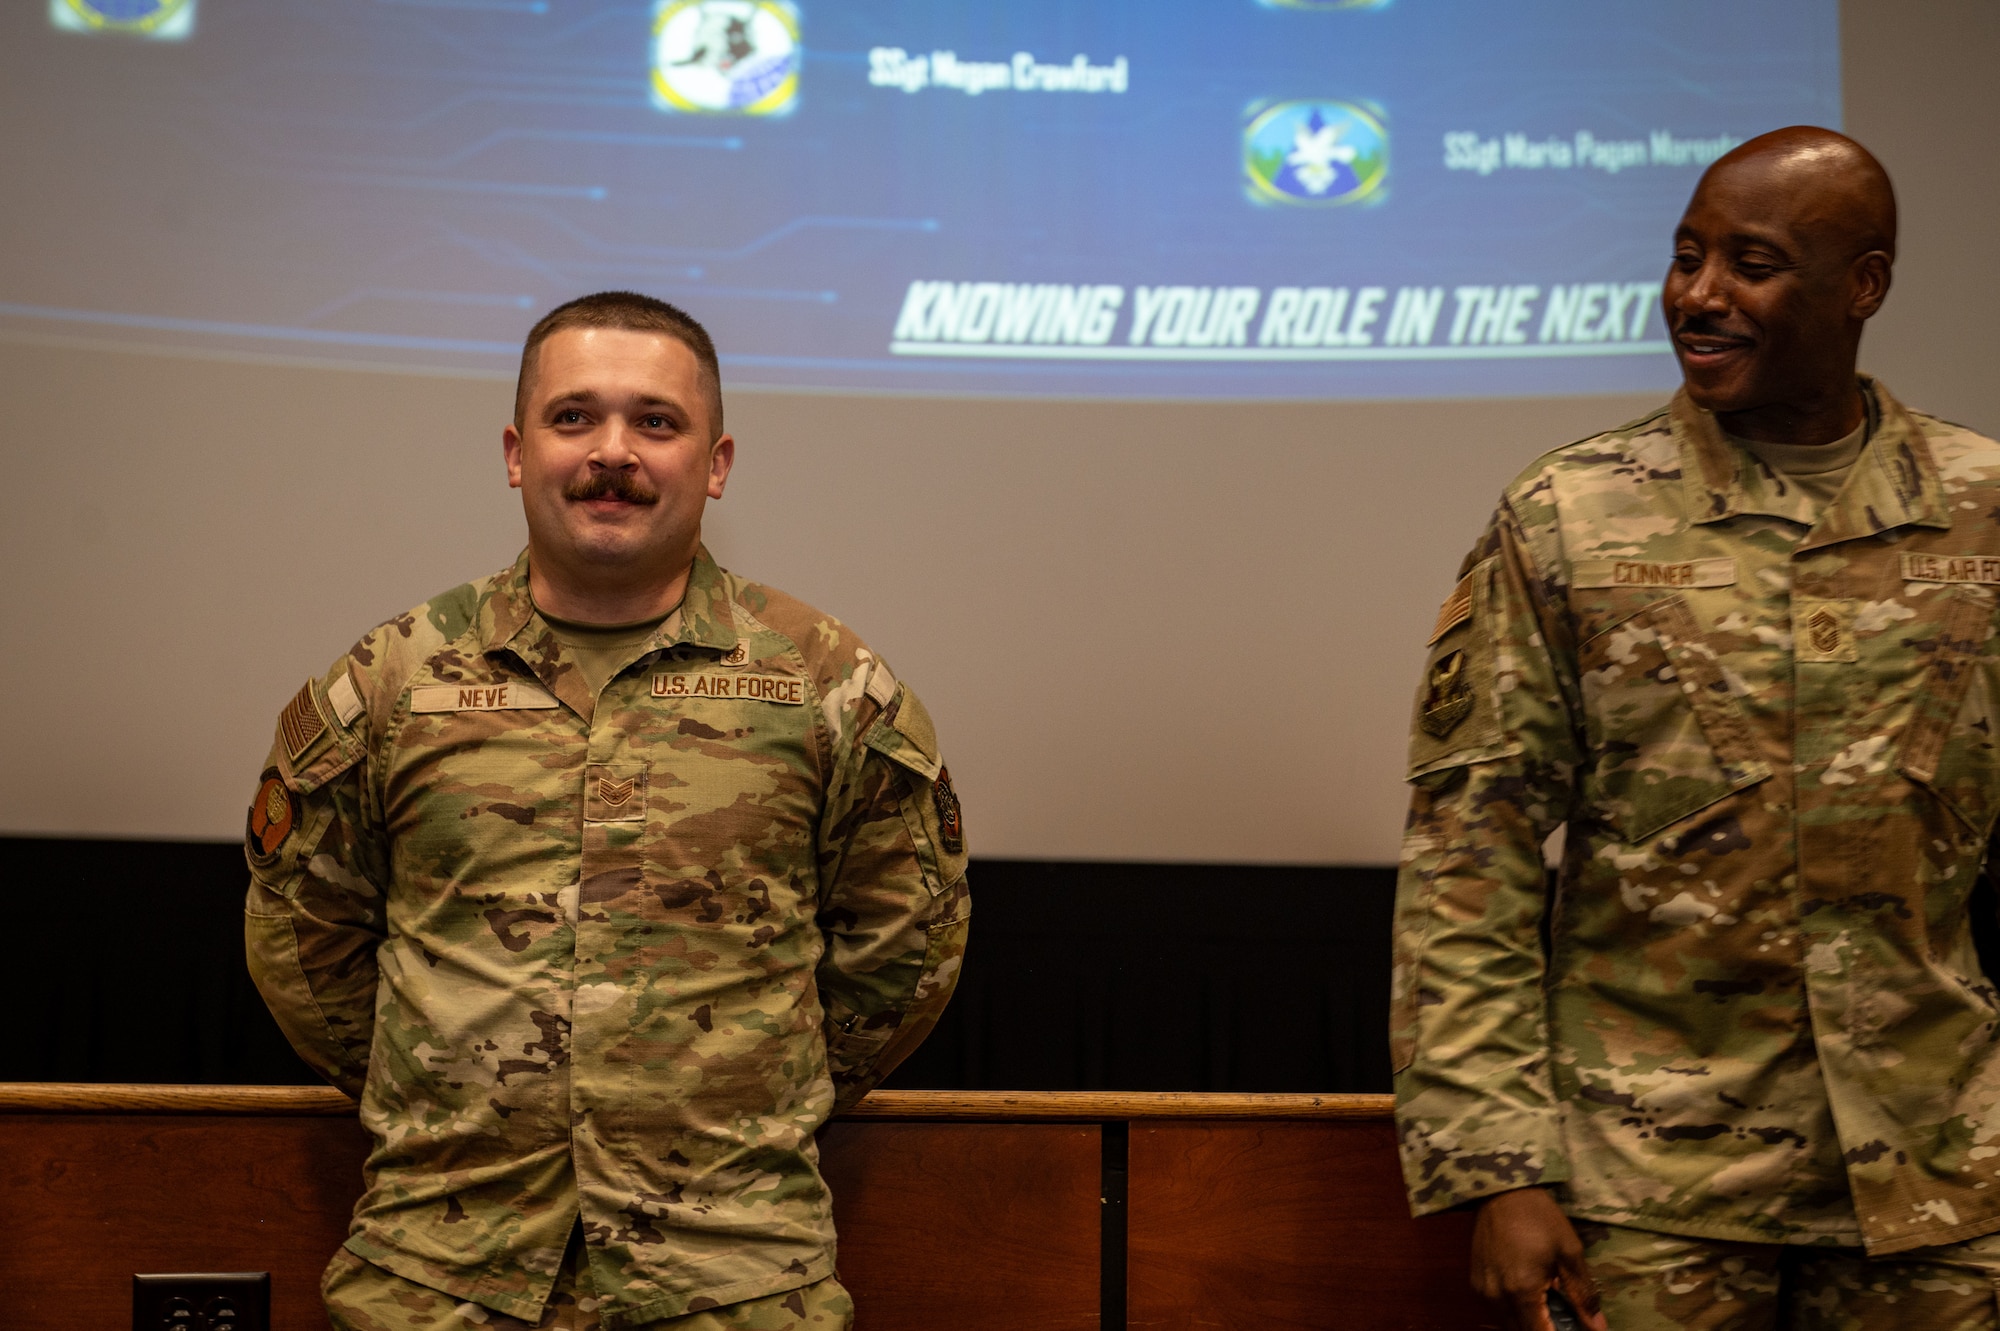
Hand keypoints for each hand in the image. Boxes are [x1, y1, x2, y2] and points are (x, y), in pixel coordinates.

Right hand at [1469, 1187, 1606, 1330]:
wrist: (1502, 1190)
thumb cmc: (1539, 1217)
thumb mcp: (1569, 1253)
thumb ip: (1582, 1295)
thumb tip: (1597, 1327)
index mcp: (1521, 1291)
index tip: (1571, 1328)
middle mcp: (1497, 1296)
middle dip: (1542, 1329)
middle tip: (1561, 1318)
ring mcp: (1483, 1289)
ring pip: (1507, 1322)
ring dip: (1527, 1321)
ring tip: (1547, 1305)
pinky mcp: (1476, 1281)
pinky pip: (1496, 1308)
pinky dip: (1514, 1308)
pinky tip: (1529, 1292)